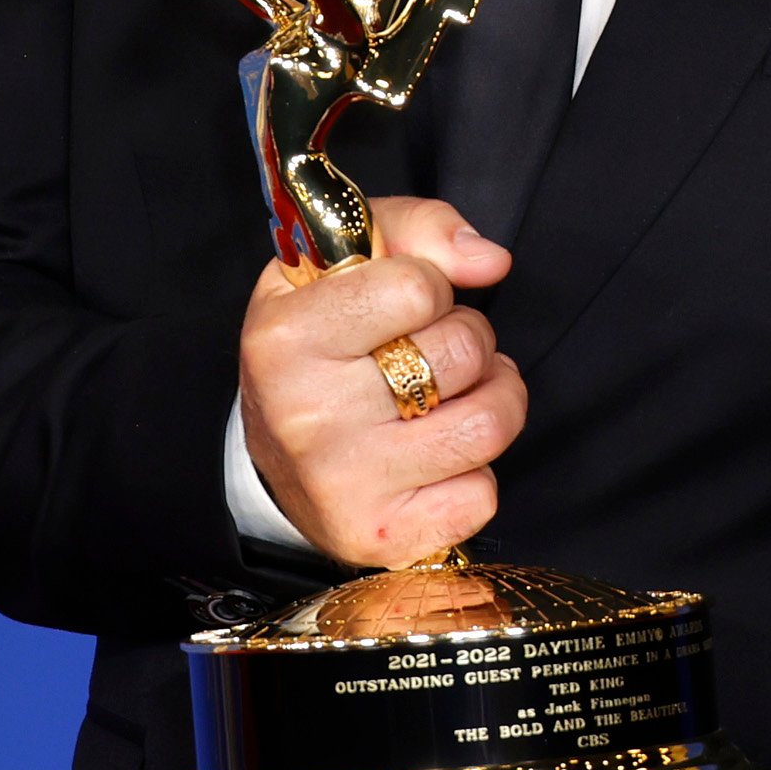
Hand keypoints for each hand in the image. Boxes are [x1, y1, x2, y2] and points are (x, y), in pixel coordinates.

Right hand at [237, 194, 523, 567]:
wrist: (277, 463)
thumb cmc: (322, 345)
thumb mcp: (345, 264)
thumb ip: (420, 230)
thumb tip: (491, 261)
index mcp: (285, 337)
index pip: (417, 287)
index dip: (432, 287)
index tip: (409, 303)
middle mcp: (306, 414)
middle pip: (462, 353)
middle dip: (470, 340)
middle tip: (437, 351)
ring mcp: (342, 483)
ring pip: (487, 425)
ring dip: (493, 400)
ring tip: (459, 396)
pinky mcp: (379, 539)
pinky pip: (482, 495)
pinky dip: (475, 472)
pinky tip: (439, 458)